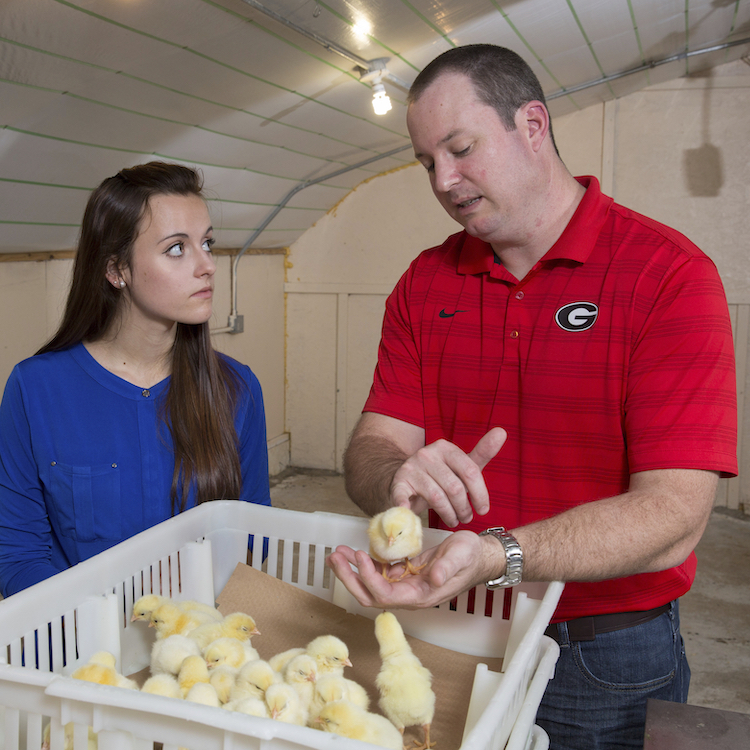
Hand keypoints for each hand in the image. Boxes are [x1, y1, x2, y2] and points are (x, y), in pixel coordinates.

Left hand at [326, 531, 496, 609]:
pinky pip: (377, 573)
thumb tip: (434, 579)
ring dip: (352, 570)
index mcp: (420, 596)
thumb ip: (447, 568)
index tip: (361, 556)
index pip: (386, 595)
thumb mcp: (461, 557)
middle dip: (350, 577)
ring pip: (370, 585)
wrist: (477, 556)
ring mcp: (404, 586)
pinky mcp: (403, 575)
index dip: (370, 578)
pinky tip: (353, 552)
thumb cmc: (470, 557)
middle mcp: (408, 595)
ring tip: (337, 553)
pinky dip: (363, 563)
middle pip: (370, 595)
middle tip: (335, 557)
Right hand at [391, 427, 506, 525]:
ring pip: (437, 498)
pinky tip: (414, 514)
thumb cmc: (440, 475)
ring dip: (449, 514)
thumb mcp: (462, 465)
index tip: (483, 510)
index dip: (480, 494)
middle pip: (455, 487)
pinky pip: (406, 498)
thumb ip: (482, 452)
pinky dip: (409, 509)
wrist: (405, 478)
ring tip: (453, 520)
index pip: (470, 471)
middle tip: (466, 517)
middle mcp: (427, 454)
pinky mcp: (398, 482)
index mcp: (445, 447)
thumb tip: (502, 431)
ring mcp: (411, 467)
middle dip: (464, 508)